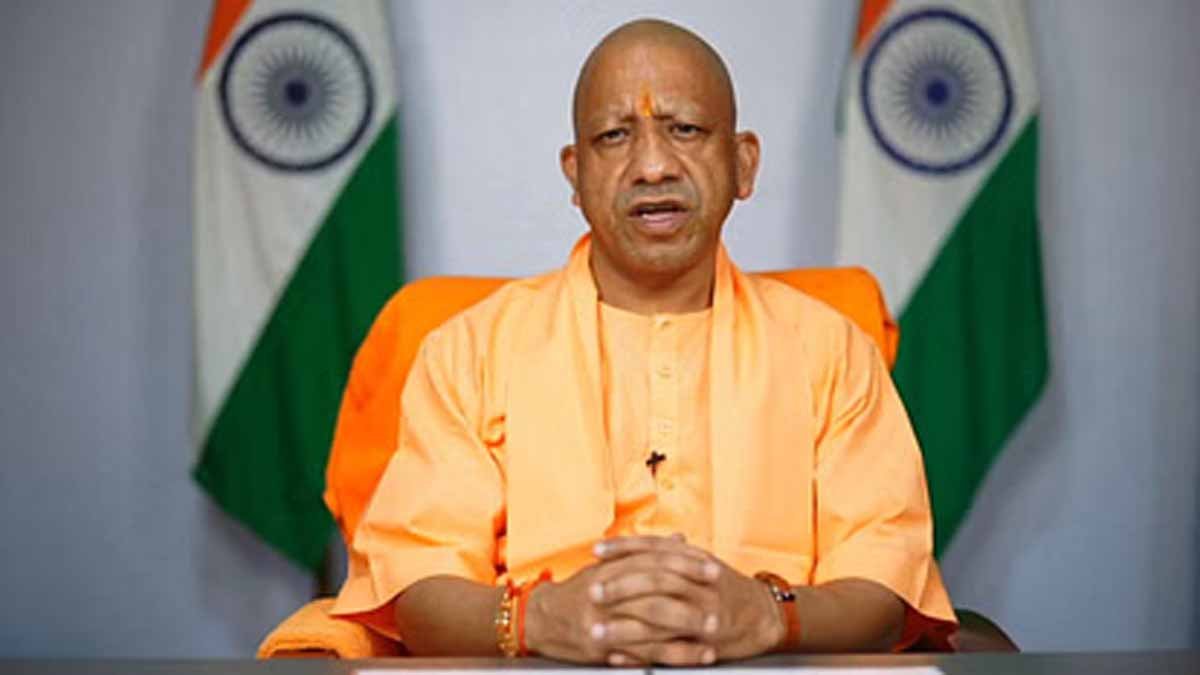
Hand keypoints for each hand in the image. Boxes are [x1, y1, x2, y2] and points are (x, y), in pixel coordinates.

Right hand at [523, 536, 723, 664]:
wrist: (541, 619)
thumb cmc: (580, 590)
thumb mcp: (609, 565)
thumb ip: (646, 552)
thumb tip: (681, 539)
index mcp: (611, 568)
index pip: (654, 560)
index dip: (685, 564)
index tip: (713, 569)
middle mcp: (607, 591)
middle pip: (655, 588)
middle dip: (691, 594)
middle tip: (718, 599)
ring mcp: (604, 620)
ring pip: (651, 624)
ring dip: (687, 631)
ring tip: (714, 635)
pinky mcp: (602, 648)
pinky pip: (642, 652)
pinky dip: (671, 656)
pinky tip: (693, 658)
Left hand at [590, 535, 784, 663]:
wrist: (765, 616)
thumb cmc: (725, 588)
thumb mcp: (702, 563)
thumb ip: (670, 554)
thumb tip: (632, 546)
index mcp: (696, 559)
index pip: (655, 547)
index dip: (624, 547)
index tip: (596, 550)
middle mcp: (701, 582)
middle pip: (655, 579)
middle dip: (620, 585)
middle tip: (592, 591)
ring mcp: (704, 613)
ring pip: (658, 616)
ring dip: (623, 626)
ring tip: (595, 632)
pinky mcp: (705, 643)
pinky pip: (668, 650)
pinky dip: (640, 654)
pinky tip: (617, 656)